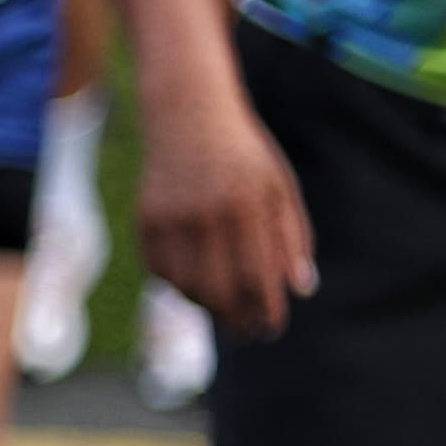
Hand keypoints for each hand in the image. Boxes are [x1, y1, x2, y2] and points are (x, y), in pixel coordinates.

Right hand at [138, 89, 315, 335]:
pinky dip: (178, 284)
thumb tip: (300, 289)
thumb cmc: (244, 152)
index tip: (272, 326)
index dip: (265, 309)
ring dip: (206, 306)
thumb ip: (292, 237)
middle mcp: (205, 214)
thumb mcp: (279, 186)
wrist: (187, 114)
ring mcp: (170, 217)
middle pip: (218, 290)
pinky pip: (159, 270)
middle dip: (235, 318)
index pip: (257, 276)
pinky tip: (195, 284)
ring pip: (185, 285)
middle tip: (248, 331)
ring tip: (224, 310)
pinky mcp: (145, 218)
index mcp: (246, 205)